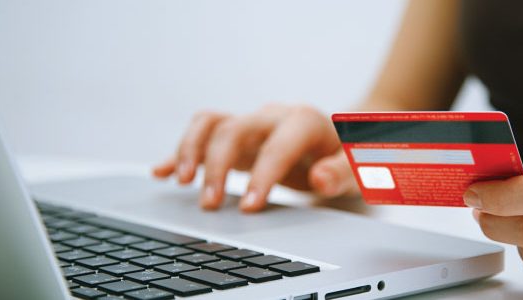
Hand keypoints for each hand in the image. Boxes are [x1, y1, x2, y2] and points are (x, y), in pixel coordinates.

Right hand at [152, 104, 356, 211]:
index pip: (279, 144)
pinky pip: (203, 132)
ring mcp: (253, 124)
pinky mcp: (239, 136)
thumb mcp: (362, 168)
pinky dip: (180, 150)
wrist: (344, 140)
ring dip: (190, 149)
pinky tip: (160, 171)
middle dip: (217, 166)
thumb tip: (320, 179)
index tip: (251, 206)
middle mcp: (274, 117)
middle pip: (235, 128)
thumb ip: (344, 173)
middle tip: (210, 204)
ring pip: (211, 122)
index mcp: (306, 121)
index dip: (263, 174)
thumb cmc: (353, 156)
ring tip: (180, 181)